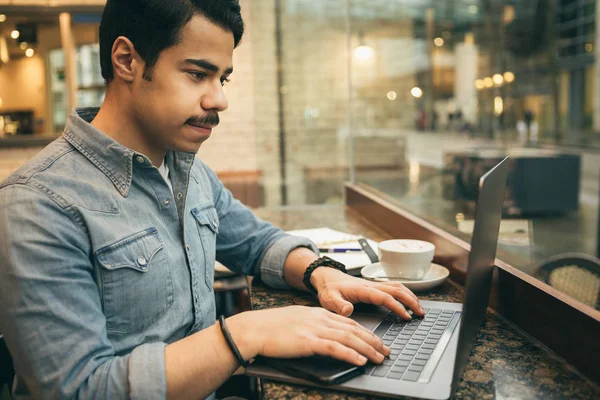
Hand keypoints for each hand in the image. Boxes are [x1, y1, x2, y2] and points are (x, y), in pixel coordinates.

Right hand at [227, 306, 389, 365]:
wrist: (254, 328)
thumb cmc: (271, 327)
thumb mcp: (297, 321)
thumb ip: (313, 326)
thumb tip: (325, 337)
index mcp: (318, 313)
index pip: (349, 322)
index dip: (366, 332)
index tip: (377, 340)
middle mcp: (320, 319)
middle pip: (354, 329)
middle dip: (373, 341)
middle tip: (387, 351)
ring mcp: (315, 329)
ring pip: (349, 338)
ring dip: (368, 349)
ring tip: (380, 358)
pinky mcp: (308, 341)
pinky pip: (335, 348)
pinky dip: (351, 354)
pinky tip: (361, 361)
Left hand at [310, 268, 423, 318]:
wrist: (326, 276)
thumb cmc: (328, 288)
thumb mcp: (328, 299)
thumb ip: (337, 305)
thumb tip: (348, 311)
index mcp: (363, 289)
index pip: (384, 297)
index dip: (397, 306)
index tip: (406, 316)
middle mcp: (371, 285)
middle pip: (396, 289)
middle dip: (411, 300)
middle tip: (421, 313)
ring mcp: (374, 284)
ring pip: (397, 286)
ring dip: (410, 295)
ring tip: (419, 308)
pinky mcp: (374, 286)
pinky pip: (393, 287)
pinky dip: (404, 293)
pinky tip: (408, 300)